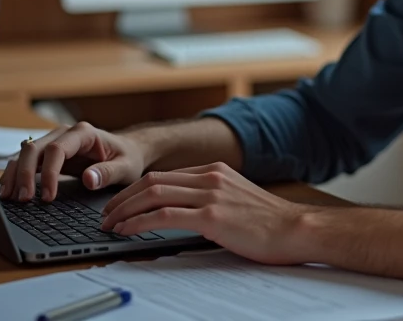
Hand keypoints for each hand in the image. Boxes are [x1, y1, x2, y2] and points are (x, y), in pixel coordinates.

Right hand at [0, 121, 147, 202]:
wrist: (128, 151)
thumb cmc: (128, 158)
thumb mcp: (126, 167)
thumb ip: (109, 173)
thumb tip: (88, 179)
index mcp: (84, 133)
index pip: (57, 150)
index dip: (49, 173)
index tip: (48, 197)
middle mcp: (65, 134)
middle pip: (34, 148)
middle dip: (24, 174)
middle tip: (23, 200)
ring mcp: (54, 142)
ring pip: (25, 153)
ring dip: (14, 174)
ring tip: (9, 197)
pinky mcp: (48, 154)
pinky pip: (26, 161)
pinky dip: (15, 174)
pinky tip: (9, 190)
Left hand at [100, 163, 304, 264]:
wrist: (296, 229)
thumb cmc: (271, 223)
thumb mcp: (238, 200)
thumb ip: (212, 199)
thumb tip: (186, 214)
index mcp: (216, 171)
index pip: (164, 176)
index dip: (136, 190)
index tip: (121, 204)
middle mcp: (210, 177)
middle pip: (152, 181)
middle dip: (123, 198)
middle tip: (106, 214)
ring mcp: (211, 194)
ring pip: (153, 195)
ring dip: (124, 210)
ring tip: (109, 224)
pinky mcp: (211, 216)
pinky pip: (163, 216)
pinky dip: (138, 222)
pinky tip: (127, 231)